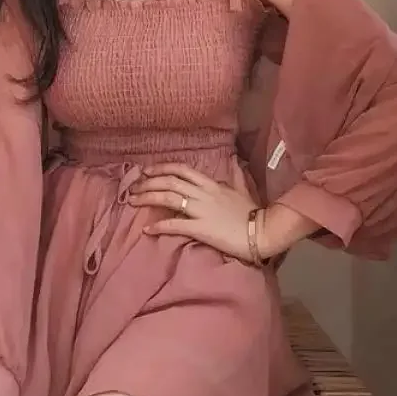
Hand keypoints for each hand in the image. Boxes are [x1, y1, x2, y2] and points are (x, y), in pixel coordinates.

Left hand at [128, 162, 265, 261]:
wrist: (264, 231)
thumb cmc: (253, 213)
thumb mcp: (243, 190)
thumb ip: (236, 177)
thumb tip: (235, 163)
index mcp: (210, 184)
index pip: (181, 170)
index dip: (161, 168)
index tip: (146, 171)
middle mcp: (203, 193)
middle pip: (169, 182)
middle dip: (148, 183)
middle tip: (132, 187)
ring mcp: (201, 210)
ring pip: (168, 198)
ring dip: (147, 198)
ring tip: (133, 201)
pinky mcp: (201, 228)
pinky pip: (175, 225)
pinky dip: (159, 226)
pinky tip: (147, 229)